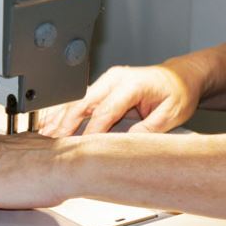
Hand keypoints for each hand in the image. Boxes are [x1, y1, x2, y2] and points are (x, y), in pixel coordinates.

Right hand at [39, 62, 201, 136]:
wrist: (180, 78)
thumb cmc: (178, 93)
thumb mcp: (172, 113)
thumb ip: (150, 128)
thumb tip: (128, 142)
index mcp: (131, 83)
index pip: (106, 109)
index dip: (92, 130)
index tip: (82, 147)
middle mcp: (115, 79)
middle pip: (83, 102)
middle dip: (66, 123)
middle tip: (53, 142)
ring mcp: (106, 81)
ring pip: (77, 100)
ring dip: (60, 118)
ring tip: (45, 135)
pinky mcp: (102, 87)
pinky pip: (80, 100)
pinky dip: (65, 113)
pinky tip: (52, 125)